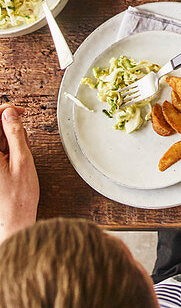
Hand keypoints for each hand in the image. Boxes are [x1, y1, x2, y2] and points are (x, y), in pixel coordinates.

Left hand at [0, 105, 37, 242]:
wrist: (14, 222)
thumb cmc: (18, 198)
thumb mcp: (22, 160)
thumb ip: (15, 134)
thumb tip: (9, 113)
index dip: (3, 112)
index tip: (18, 111)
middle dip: (7, 126)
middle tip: (23, 136)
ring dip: (8, 139)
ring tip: (20, 152)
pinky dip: (7, 149)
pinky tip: (16, 157)